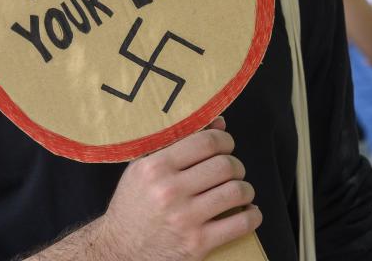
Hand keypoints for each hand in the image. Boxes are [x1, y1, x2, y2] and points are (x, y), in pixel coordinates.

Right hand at [99, 118, 261, 260]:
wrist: (119, 249)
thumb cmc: (133, 204)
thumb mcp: (144, 168)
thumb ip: (177, 143)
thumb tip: (219, 123)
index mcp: (155, 167)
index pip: (206, 142)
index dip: (224, 140)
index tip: (225, 145)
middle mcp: (170, 191)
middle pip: (225, 165)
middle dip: (236, 165)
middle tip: (232, 170)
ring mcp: (185, 218)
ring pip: (237, 192)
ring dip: (245, 189)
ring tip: (239, 190)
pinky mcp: (198, 243)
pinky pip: (241, 224)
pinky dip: (252, 216)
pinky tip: (247, 212)